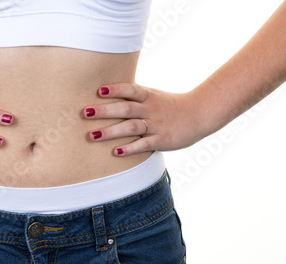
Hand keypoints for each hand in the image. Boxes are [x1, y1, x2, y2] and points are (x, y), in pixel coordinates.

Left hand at [84, 83, 206, 155]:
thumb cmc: (169, 105)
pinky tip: (116, 152)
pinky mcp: (161, 140)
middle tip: (85, 113)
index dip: (115, 89)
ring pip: (131, 127)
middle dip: (105, 111)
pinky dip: (130, 148)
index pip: (130, 90)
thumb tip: (105, 91)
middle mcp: (150, 109)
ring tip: (93, 135)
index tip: (98, 90)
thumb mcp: (153, 95)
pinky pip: (144, 145)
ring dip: (111, 132)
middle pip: (126, 108)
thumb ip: (133, 96)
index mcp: (148, 96)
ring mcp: (156, 125)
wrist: (200, 114)